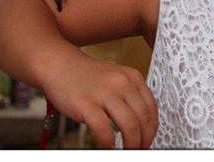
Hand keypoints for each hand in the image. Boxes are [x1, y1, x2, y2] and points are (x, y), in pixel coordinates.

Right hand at [42, 54, 157, 148]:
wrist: (61, 65)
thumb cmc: (88, 77)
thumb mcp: (117, 79)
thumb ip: (130, 97)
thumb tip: (142, 124)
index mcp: (132, 77)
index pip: (151, 108)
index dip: (152, 128)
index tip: (149, 138)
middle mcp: (122, 83)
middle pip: (143, 119)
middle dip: (144, 139)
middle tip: (140, 148)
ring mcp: (104, 93)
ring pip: (129, 125)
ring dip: (131, 143)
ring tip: (128, 149)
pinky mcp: (86, 104)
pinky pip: (104, 129)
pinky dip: (109, 141)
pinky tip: (109, 144)